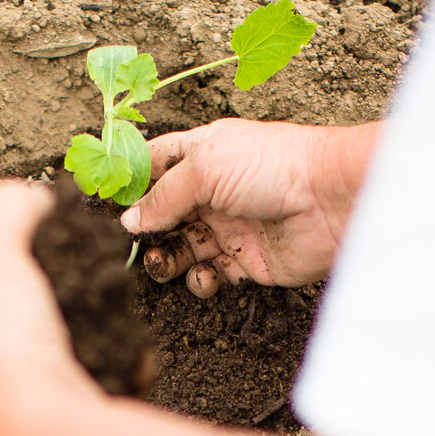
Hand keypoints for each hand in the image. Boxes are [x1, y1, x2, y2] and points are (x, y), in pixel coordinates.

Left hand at [0, 180, 102, 435]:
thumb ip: (8, 205)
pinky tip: (125, 345)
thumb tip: (33, 201)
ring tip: (102, 298)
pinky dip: (109, 361)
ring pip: (42, 352)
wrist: (45, 434)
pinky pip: (85, 383)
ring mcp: (4, 414)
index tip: (8, 229)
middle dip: (31, 286)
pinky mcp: (55, 433)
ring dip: (75, 324)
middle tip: (64, 261)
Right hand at [119, 118, 377, 297]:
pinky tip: (205, 275)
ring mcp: (228, 226)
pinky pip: (208, 275)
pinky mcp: (245, 261)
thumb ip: (162, 196)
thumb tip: (130, 221)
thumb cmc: (274, 166)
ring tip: (162, 262)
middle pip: (161, 213)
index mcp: (202, 154)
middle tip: (129, 243)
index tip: (103, 205)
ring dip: (164, 258)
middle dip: (142, 229)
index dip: (128, 183)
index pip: (153, 165)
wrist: (331, 200)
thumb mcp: (205, 167)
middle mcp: (213, 190)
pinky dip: (198, 281)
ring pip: (180, 247)